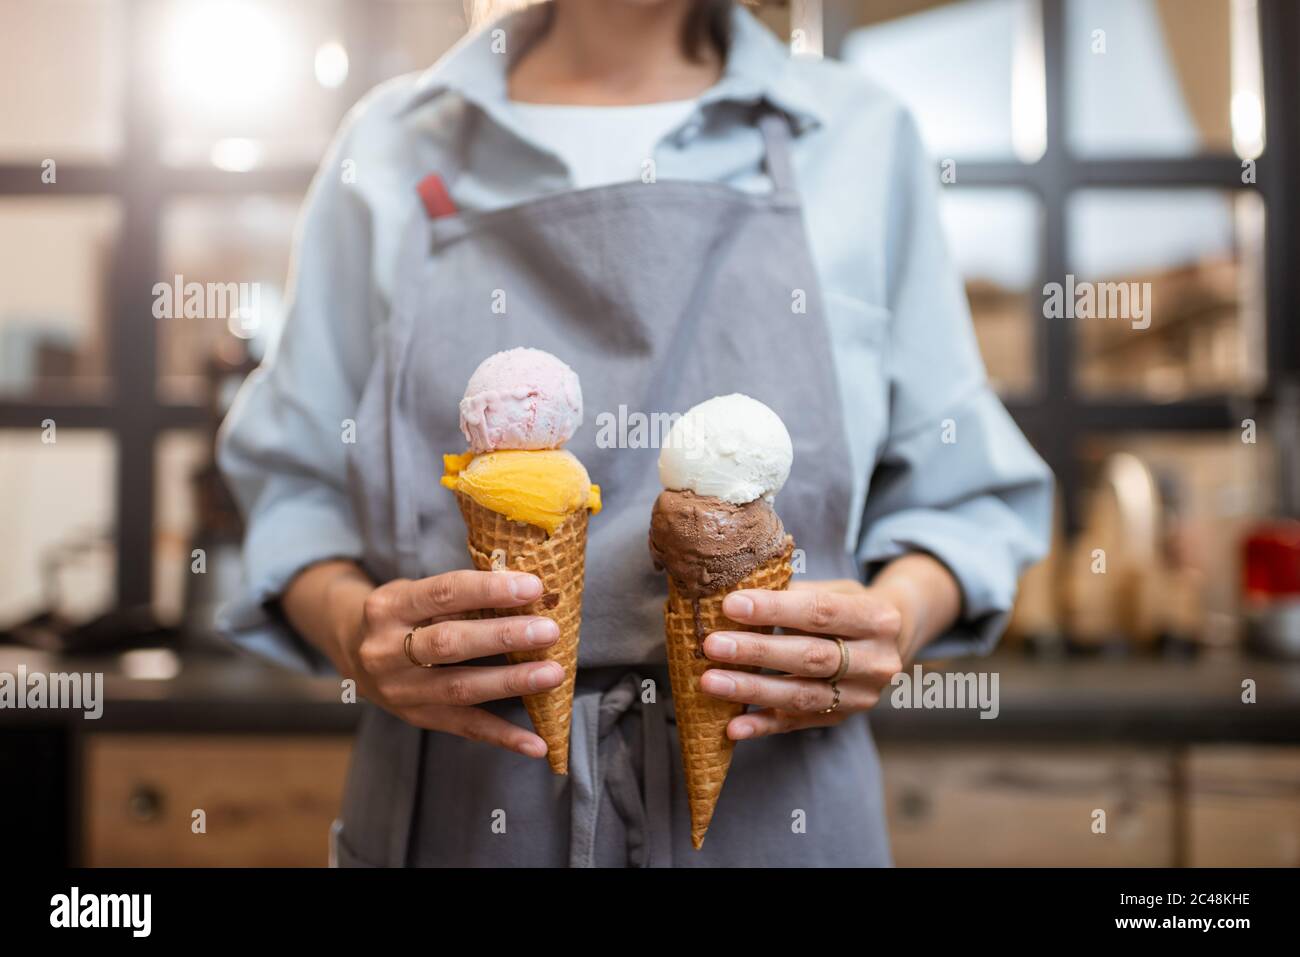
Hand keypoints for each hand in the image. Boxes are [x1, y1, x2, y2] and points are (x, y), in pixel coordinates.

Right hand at [331, 569, 565, 759]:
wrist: (350, 648)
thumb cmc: (403, 613)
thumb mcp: (415, 592)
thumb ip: (459, 594)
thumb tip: (529, 592)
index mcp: (389, 607)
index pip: (443, 593)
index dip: (488, 590)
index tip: (532, 587)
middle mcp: (386, 651)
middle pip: (450, 643)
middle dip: (503, 637)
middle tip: (548, 631)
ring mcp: (400, 690)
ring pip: (459, 687)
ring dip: (510, 682)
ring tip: (552, 674)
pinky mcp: (417, 718)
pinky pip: (465, 727)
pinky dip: (504, 736)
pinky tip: (537, 743)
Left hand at [698, 579, 904, 739]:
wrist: (892, 643)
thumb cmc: (851, 607)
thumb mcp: (837, 590)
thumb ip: (795, 592)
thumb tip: (737, 593)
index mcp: (877, 618)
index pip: (821, 612)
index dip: (775, 609)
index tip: (732, 604)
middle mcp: (876, 661)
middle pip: (811, 657)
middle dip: (758, 651)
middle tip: (713, 645)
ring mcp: (861, 696)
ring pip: (802, 695)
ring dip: (753, 690)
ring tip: (711, 682)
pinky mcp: (841, 718)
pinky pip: (797, 723)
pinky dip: (763, 724)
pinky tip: (733, 726)